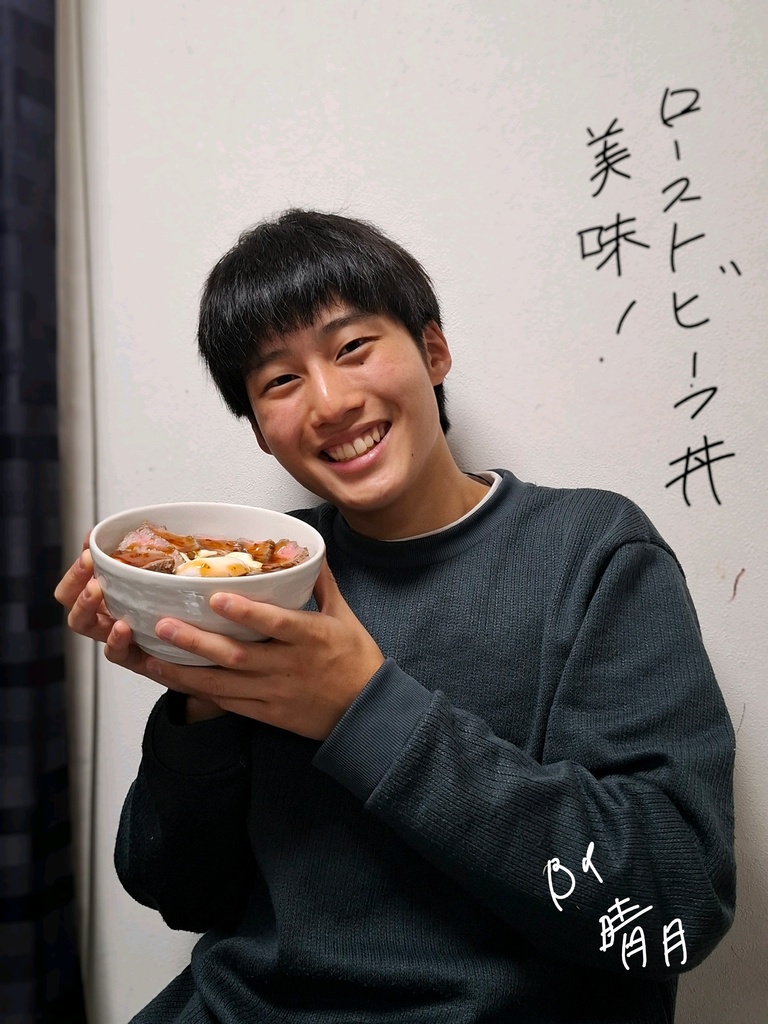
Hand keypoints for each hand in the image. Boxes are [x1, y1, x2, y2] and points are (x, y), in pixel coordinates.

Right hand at [53, 535, 219, 713]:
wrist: (209, 654)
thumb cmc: (185, 612)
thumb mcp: (171, 578)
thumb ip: (155, 557)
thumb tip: (145, 530)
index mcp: (112, 595)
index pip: (78, 578)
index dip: (78, 562)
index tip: (88, 548)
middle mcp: (108, 615)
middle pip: (70, 600)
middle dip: (75, 580)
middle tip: (89, 564)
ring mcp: (118, 637)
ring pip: (85, 624)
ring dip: (85, 605)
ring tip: (97, 589)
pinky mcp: (136, 659)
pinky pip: (116, 653)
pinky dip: (115, 641)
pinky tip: (122, 627)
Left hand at [144, 560, 384, 740]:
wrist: (367, 712)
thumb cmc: (357, 659)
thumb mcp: (344, 615)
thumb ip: (321, 582)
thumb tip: (306, 551)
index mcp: (311, 638)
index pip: (276, 623)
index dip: (246, 612)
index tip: (216, 597)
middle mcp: (288, 666)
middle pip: (237, 655)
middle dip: (197, 642)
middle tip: (165, 624)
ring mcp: (275, 693)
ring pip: (223, 684)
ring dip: (186, 670)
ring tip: (152, 656)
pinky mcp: (267, 713)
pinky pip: (227, 703)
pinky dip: (199, 692)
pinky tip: (174, 679)